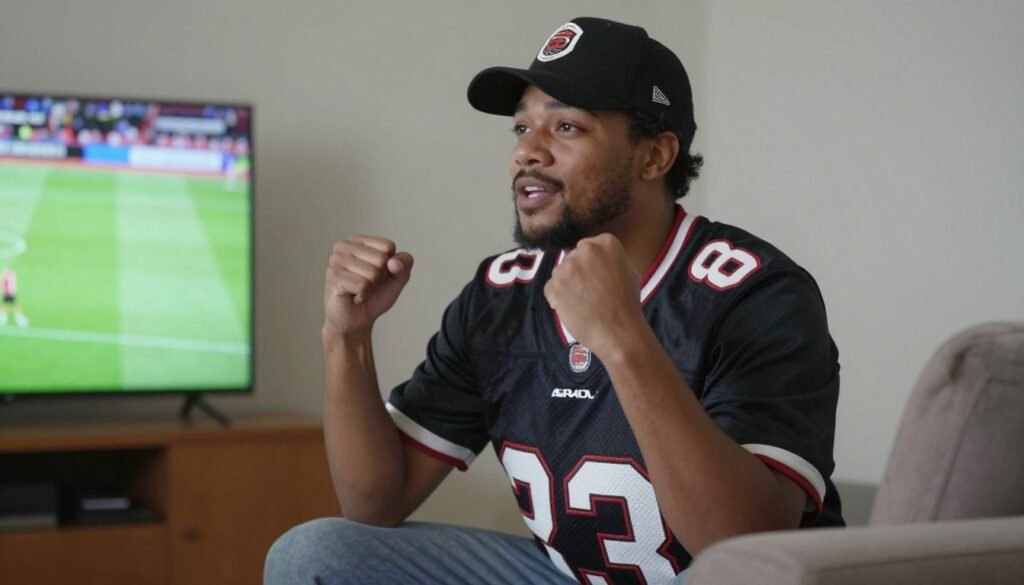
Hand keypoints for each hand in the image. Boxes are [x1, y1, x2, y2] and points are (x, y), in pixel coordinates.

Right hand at [323, 235, 413, 339]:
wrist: (357, 320)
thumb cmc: (374, 296)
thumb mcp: (398, 278)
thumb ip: (404, 264)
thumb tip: (393, 262)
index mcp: (359, 241)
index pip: (388, 246)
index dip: (389, 266)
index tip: (377, 275)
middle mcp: (344, 246)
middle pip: (381, 258)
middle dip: (379, 278)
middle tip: (366, 284)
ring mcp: (336, 261)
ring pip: (372, 272)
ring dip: (370, 288)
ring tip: (358, 290)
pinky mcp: (333, 277)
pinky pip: (362, 285)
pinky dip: (362, 295)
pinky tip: (353, 296)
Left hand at [544, 233, 644, 356]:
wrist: (619, 331)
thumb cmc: (628, 304)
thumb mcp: (629, 271)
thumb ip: (610, 259)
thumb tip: (597, 260)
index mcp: (606, 242)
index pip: (589, 247)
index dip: (592, 265)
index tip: (598, 278)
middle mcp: (585, 249)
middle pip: (573, 257)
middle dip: (578, 272)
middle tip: (590, 291)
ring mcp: (567, 267)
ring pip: (560, 272)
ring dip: (567, 285)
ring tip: (583, 302)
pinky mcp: (554, 285)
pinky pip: (551, 288)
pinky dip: (558, 298)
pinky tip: (574, 308)